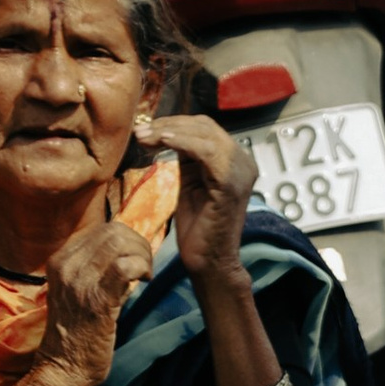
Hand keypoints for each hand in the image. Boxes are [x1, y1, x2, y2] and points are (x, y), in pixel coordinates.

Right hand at [33, 215, 153, 385]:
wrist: (63, 367)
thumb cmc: (76, 331)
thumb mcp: (76, 289)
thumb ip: (95, 266)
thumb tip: (129, 247)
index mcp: (60, 259)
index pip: (103, 229)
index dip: (128, 239)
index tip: (136, 259)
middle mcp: (66, 265)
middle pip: (113, 231)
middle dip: (139, 244)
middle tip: (146, 267)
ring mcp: (79, 281)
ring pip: (120, 243)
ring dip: (142, 255)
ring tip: (145, 274)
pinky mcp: (96, 300)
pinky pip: (124, 267)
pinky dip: (141, 267)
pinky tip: (145, 280)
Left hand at [133, 113, 254, 286]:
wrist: (208, 262)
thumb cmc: (198, 228)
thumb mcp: (191, 183)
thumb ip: (188, 158)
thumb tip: (167, 131)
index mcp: (236, 160)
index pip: (205, 128)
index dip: (174, 123)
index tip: (146, 130)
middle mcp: (243, 162)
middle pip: (204, 126)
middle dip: (168, 125)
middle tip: (140, 132)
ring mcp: (241, 171)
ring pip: (204, 134)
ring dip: (169, 131)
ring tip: (144, 137)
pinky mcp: (231, 183)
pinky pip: (206, 151)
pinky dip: (183, 141)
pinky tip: (163, 141)